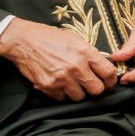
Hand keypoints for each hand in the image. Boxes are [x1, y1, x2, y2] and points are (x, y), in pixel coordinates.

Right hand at [0, 19, 120, 100]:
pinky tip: (59, 84)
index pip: (108, 73)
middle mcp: (76, 67)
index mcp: (86, 52)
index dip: (111, 80)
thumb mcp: (76, 40)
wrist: (23, 40)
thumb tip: (103, 67)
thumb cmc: (49, 38)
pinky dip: (62, 94)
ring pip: (79, 97)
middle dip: (96, 88)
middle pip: (97, 90)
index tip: (109, 82)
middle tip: (91, 85)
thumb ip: (90, 54)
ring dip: (78, 92)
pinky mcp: (48, 86)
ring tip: (73, 83)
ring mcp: (61, 78)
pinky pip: (61, 98)